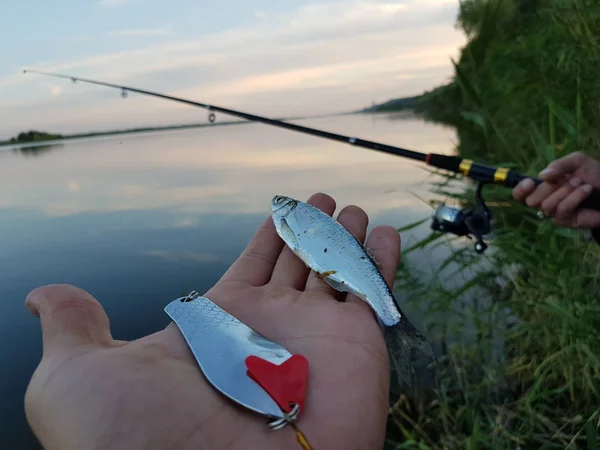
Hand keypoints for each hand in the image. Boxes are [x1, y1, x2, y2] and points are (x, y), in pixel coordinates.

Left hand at [24, 193, 400, 449]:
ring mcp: (316, 337)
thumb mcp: (77, 376)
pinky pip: (373, 292)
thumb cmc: (133, 437)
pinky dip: (381, 261)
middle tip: (326, 199)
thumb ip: (73, 327)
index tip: (282, 206)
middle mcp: (271, 329)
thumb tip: (46, 296)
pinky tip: (382, 233)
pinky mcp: (357, 347)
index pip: (251, 268)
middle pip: (299, 265)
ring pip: (337, 273)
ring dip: (346, 239)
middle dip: (313, 231)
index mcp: (218, 325)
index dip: (268, 237)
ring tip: (354, 209)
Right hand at [512, 151, 599, 227]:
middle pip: (531, 201)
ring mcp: (554, 212)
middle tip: (565, 179)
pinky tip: (586, 190)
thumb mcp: (576, 161)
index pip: (520, 194)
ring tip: (580, 183)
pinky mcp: (565, 220)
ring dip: (564, 191)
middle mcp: (544, 200)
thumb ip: (559, 165)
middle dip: (547, 189)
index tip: (529, 182)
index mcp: (542, 186)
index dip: (520, 190)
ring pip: (547, 205)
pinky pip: (562, 210)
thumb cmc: (593, 174)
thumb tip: (543, 176)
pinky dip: (574, 198)